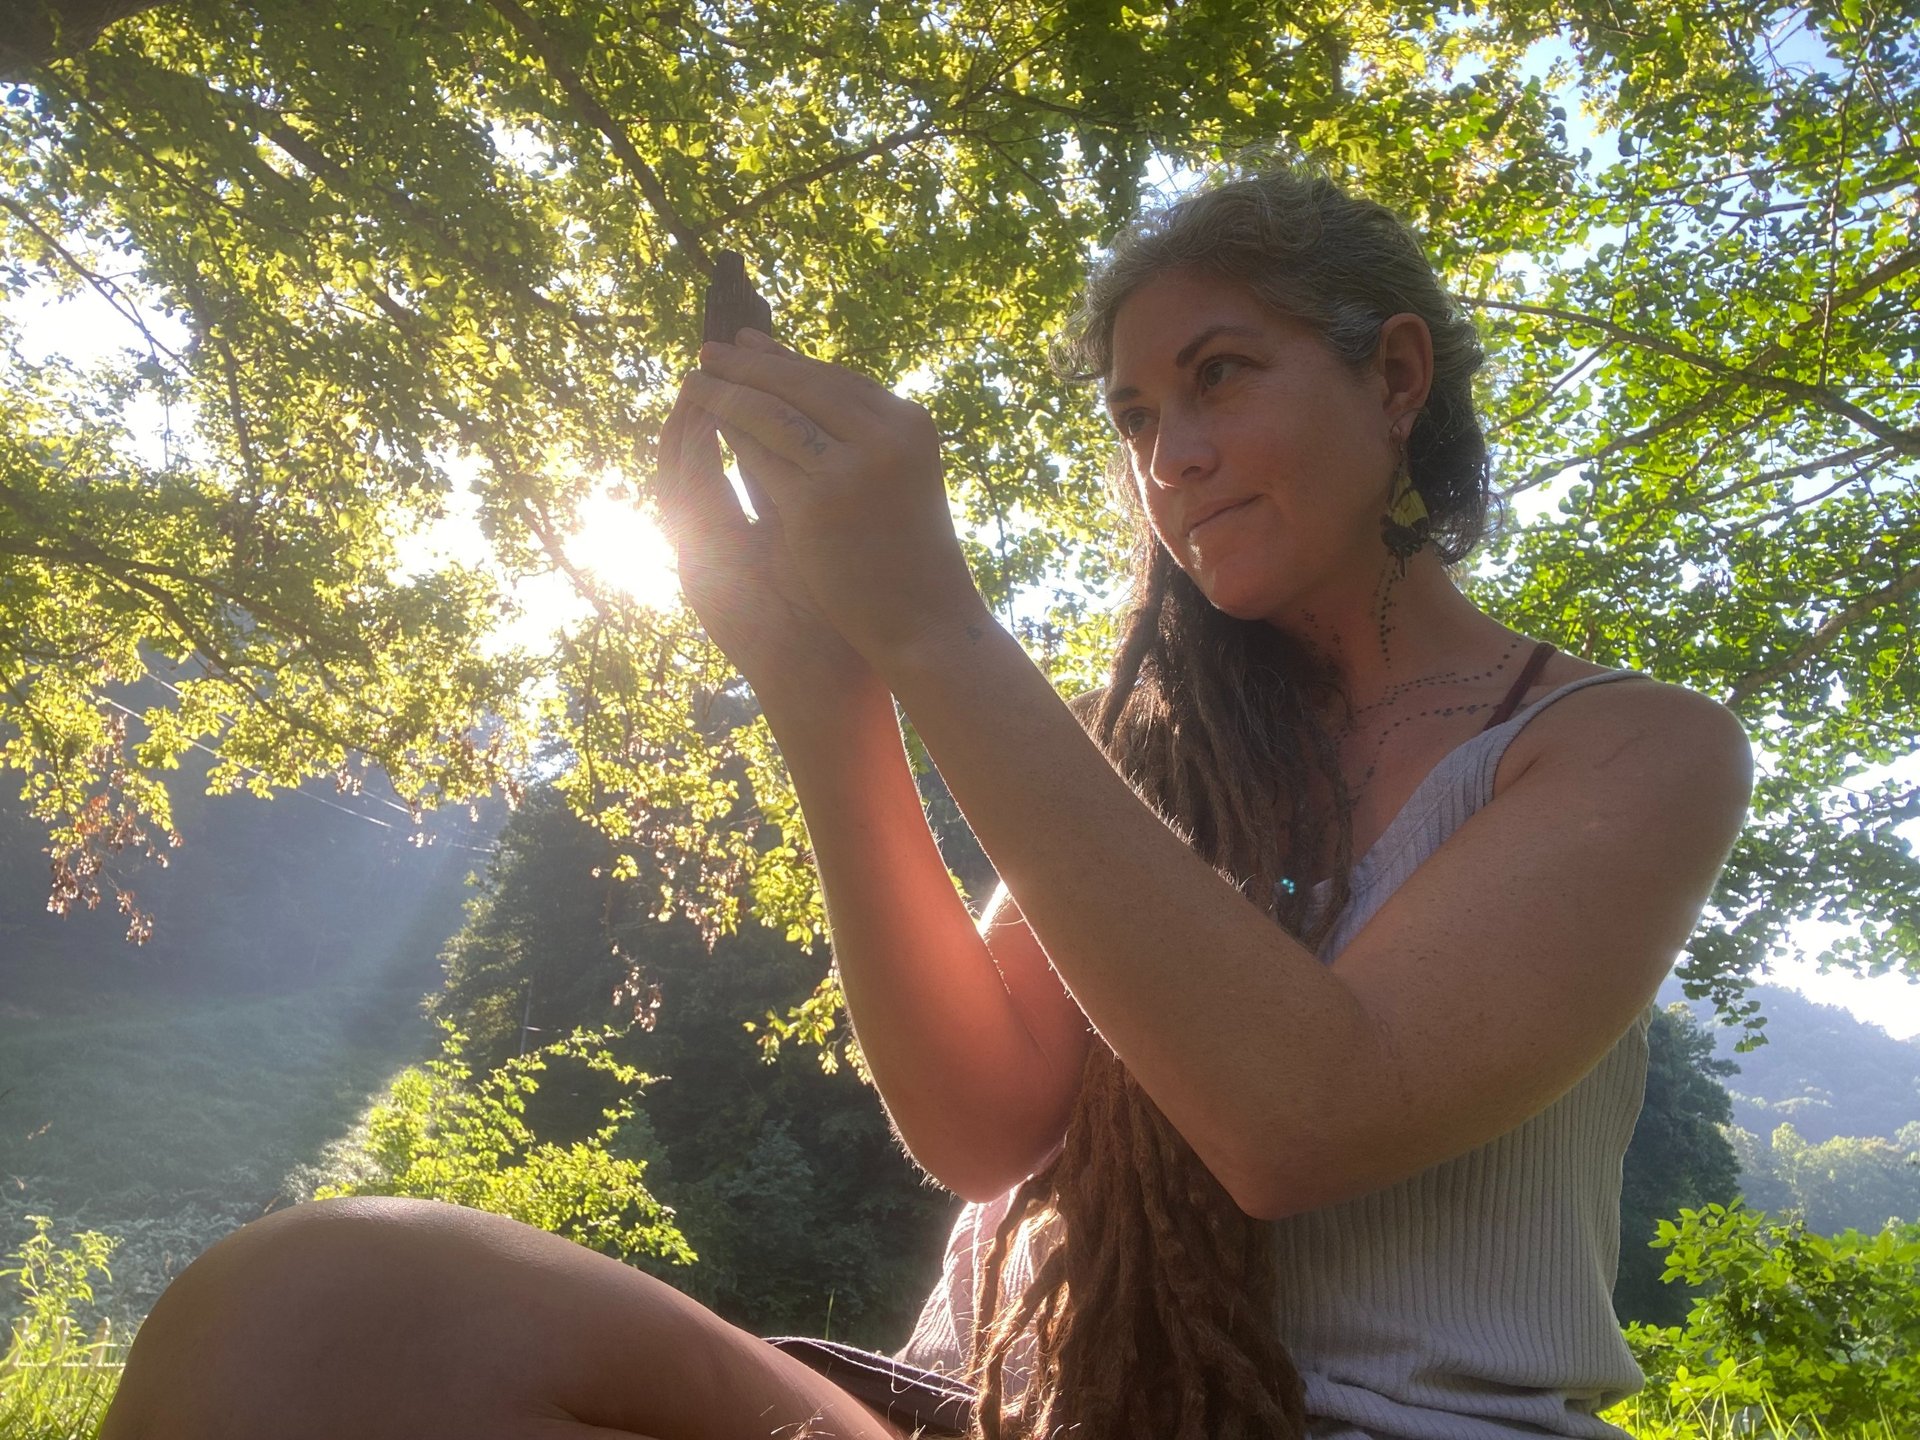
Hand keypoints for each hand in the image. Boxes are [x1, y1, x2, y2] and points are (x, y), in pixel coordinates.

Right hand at [651, 380, 878, 711]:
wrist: (825, 681)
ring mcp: (696, 558)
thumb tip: (830, 437)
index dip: (731, 408)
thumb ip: (811, 493)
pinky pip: (683, 504)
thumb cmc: (835, 614)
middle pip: (690, 456)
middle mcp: (709, 542)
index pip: (722, 456)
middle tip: (712, 352)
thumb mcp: (821, 541)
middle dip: (704, 404)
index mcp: (736, 533)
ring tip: (701, 378)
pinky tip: (704, 427)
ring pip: (675, 475)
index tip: (749, 361)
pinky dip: (690, 461)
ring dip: (686, 425)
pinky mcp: (696, 575)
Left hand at [679, 330, 988, 668]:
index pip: (835, 378)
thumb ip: (863, 440)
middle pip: (801, 384)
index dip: (786, 360)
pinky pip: (760, 457)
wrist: (928, 620)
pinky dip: (730, 435)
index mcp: (910, 423)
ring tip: (694, 378)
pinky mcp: (817, 504)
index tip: (749, 343)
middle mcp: (886, 435)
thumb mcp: (897, 481)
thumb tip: (807, 397)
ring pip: (772, 413)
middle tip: (708, 348)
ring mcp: (852, 468)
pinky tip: (705, 425)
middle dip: (748, 363)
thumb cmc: (911, 555)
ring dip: (727, 391)